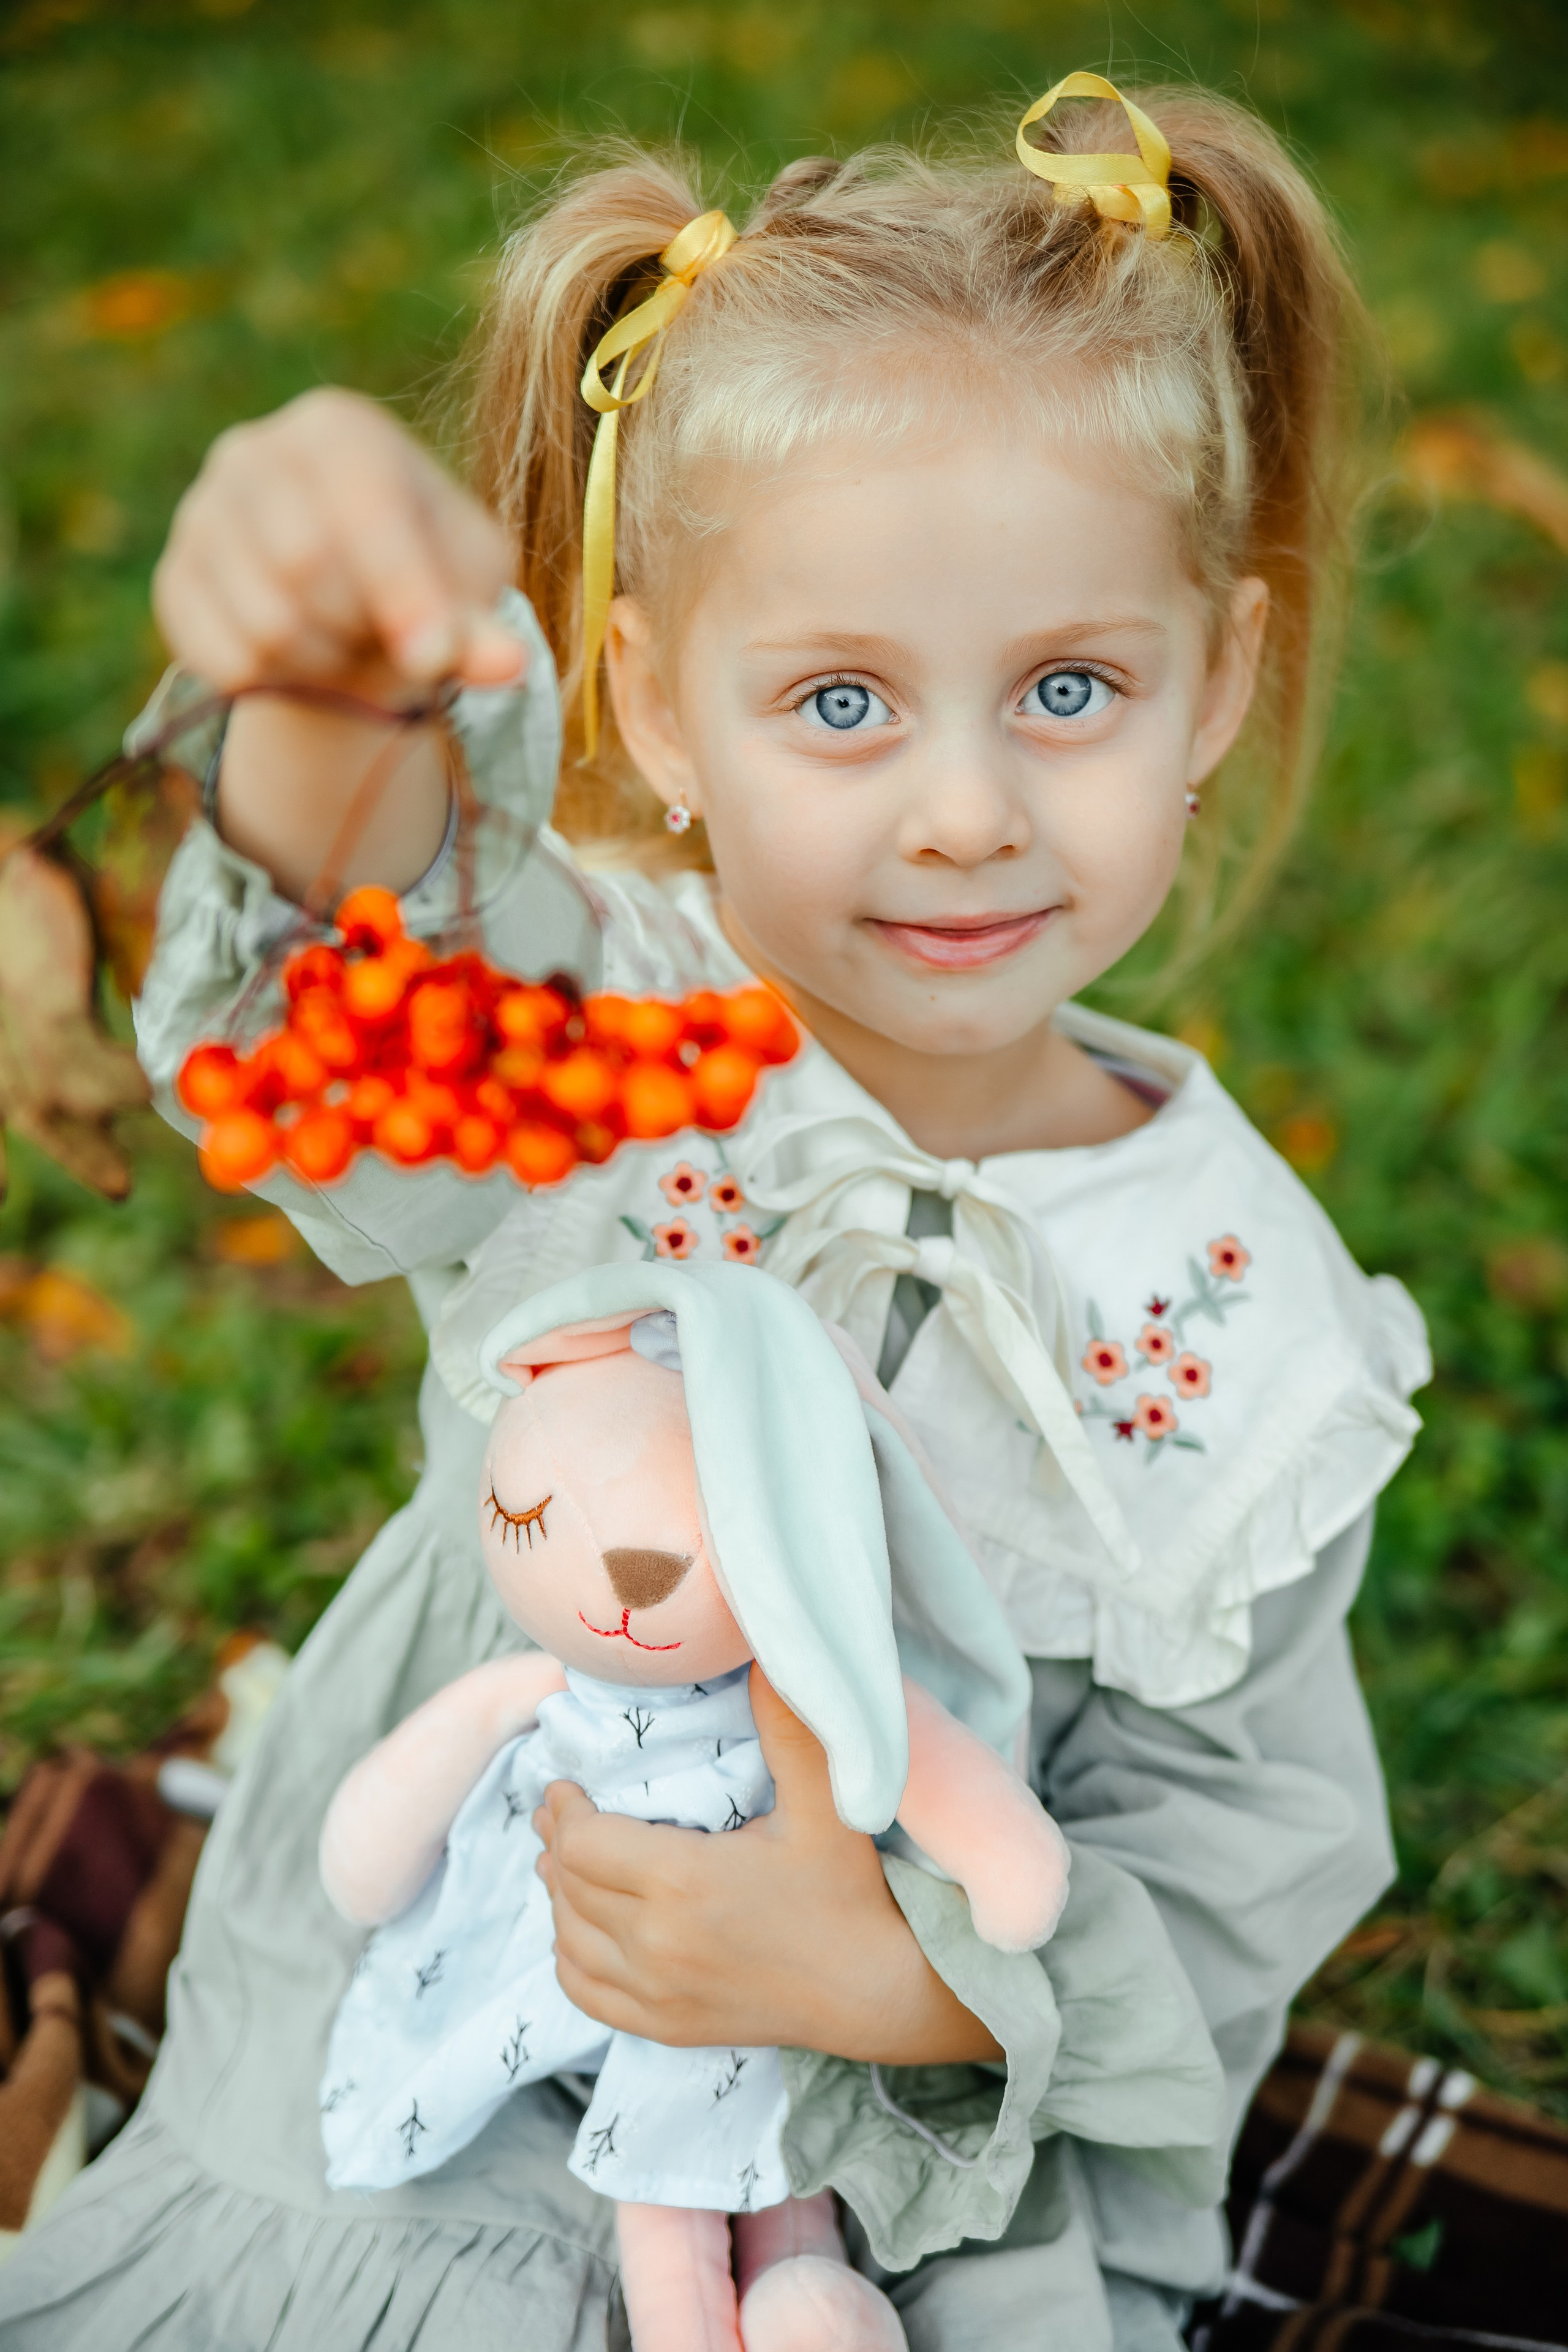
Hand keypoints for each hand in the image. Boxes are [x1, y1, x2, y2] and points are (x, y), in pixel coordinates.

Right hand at [154, 386, 524, 693]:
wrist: (347, 609)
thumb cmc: (422, 581)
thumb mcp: (467, 590)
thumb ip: (480, 626)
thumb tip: (508, 664)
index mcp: (339, 428)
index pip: (362, 504)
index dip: (402, 589)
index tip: (433, 658)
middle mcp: (254, 451)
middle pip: (304, 563)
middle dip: (360, 627)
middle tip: (383, 637)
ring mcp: (201, 512)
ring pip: (263, 622)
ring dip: (322, 663)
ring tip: (345, 644)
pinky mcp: (174, 579)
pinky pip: (223, 659)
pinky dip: (276, 684)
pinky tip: (298, 661)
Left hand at [532, 1664, 1002, 2064]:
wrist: (880, 1991)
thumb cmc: (850, 1891)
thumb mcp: (827, 1802)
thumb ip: (790, 1725)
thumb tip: (764, 1655)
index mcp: (683, 1882)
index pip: (583, 1842)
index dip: (564, 1808)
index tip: (568, 1784)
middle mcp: (657, 1944)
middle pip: (568, 1885)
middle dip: (557, 1842)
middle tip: (559, 1810)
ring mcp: (657, 1995)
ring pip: (568, 1937)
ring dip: (559, 1895)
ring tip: (566, 1859)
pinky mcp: (664, 2027)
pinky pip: (583, 1990)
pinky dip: (569, 1953)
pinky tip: (580, 1926)